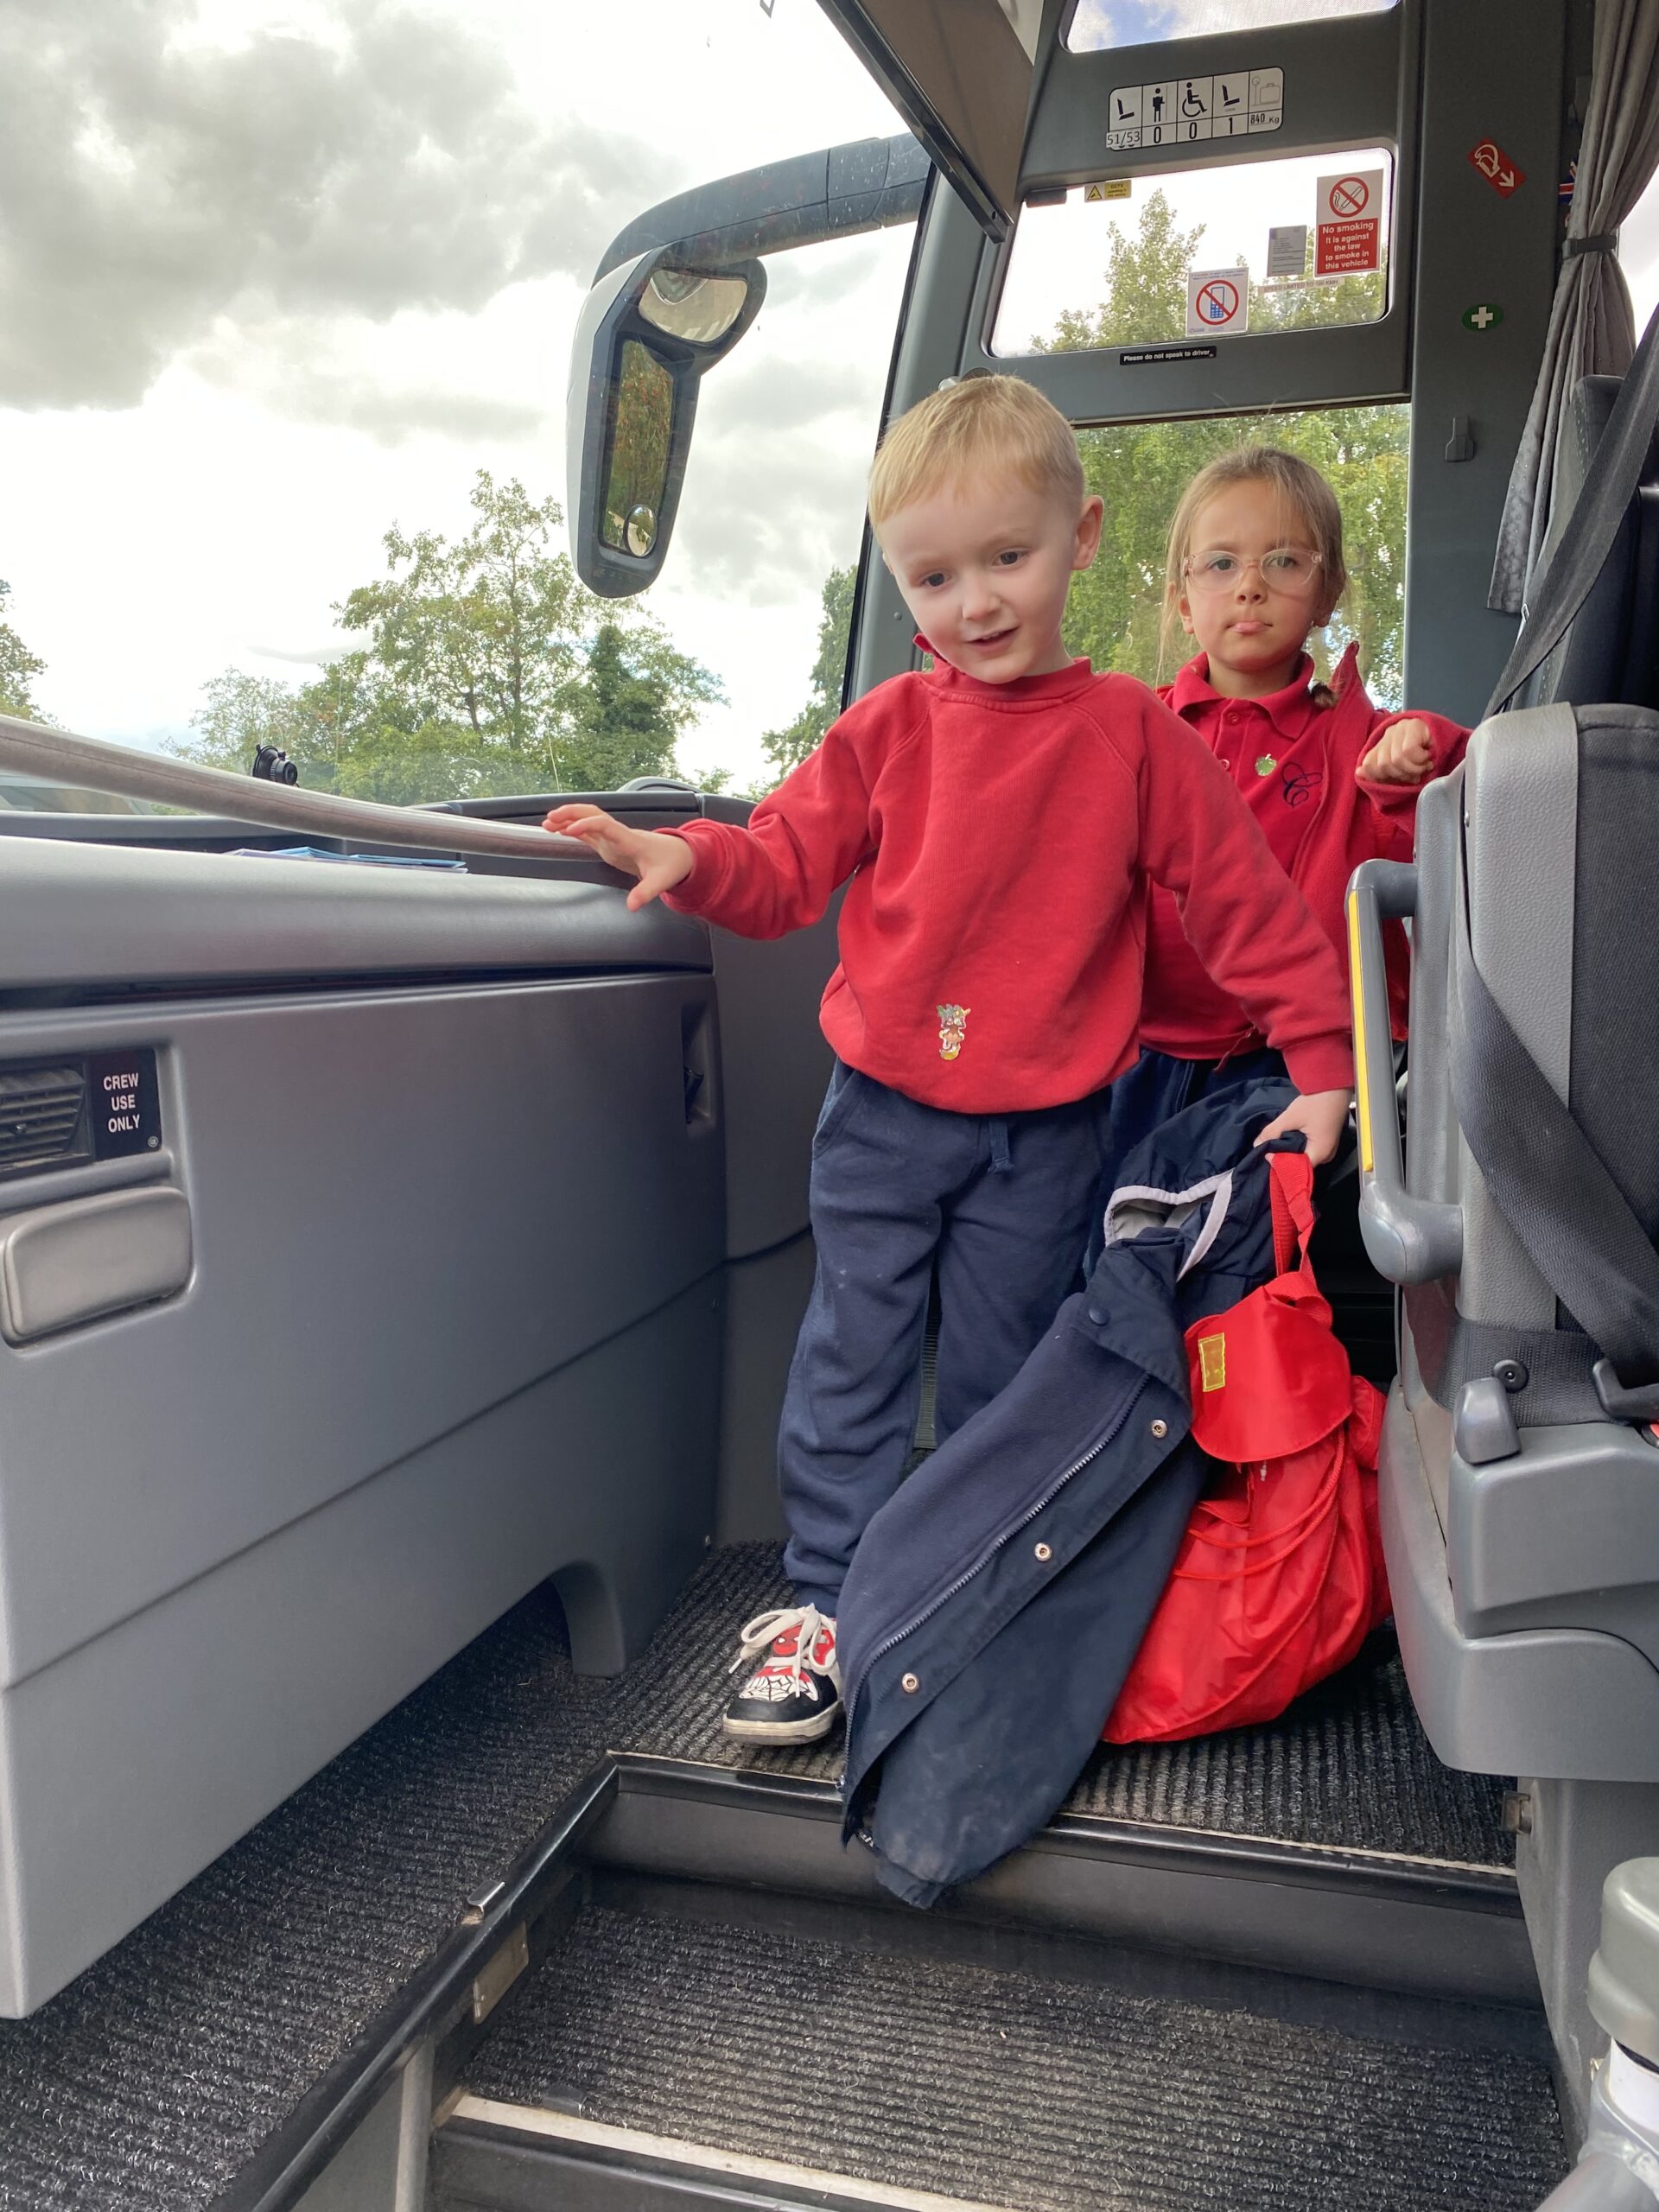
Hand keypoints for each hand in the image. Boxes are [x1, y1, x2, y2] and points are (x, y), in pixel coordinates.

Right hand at [541, 803, 695, 910]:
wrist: (677, 855)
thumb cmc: (669, 865)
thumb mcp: (660, 882)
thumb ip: (645, 893)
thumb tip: (631, 907)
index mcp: (629, 839)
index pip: (606, 825)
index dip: (588, 825)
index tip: (570, 830)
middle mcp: (618, 834)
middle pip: (593, 814)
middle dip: (572, 813)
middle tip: (551, 818)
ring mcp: (612, 837)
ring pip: (587, 819)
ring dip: (568, 818)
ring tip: (547, 823)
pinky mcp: (609, 842)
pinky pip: (588, 831)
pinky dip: (572, 828)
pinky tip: (558, 830)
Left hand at [1255, 1088, 1351, 1166]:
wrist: (1333, 1085)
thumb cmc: (1316, 1101)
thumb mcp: (1290, 1117)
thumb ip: (1272, 1132)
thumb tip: (1257, 1144)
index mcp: (1321, 1152)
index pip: (1298, 1168)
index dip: (1280, 1163)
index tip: (1267, 1153)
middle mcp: (1327, 1155)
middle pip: (1301, 1164)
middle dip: (1284, 1158)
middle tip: (1268, 1150)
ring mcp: (1328, 1148)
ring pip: (1305, 1157)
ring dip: (1290, 1152)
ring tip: (1275, 1145)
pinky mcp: (1326, 1140)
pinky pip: (1310, 1149)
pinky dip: (1297, 1147)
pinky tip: (1287, 1139)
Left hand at [1358, 716, 1434, 784]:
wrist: (1447, 736)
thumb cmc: (1424, 757)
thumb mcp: (1401, 769)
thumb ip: (1381, 772)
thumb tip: (1359, 772)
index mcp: (1382, 744)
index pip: (1368, 764)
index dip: (1380, 778)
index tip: (1396, 782)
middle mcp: (1388, 734)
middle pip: (1383, 764)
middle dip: (1401, 775)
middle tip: (1415, 775)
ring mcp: (1400, 728)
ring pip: (1396, 759)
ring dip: (1413, 769)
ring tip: (1423, 767)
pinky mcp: (1414, 725)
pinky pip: (1409, 751)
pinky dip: (1419, 760)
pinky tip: (1427, 758)